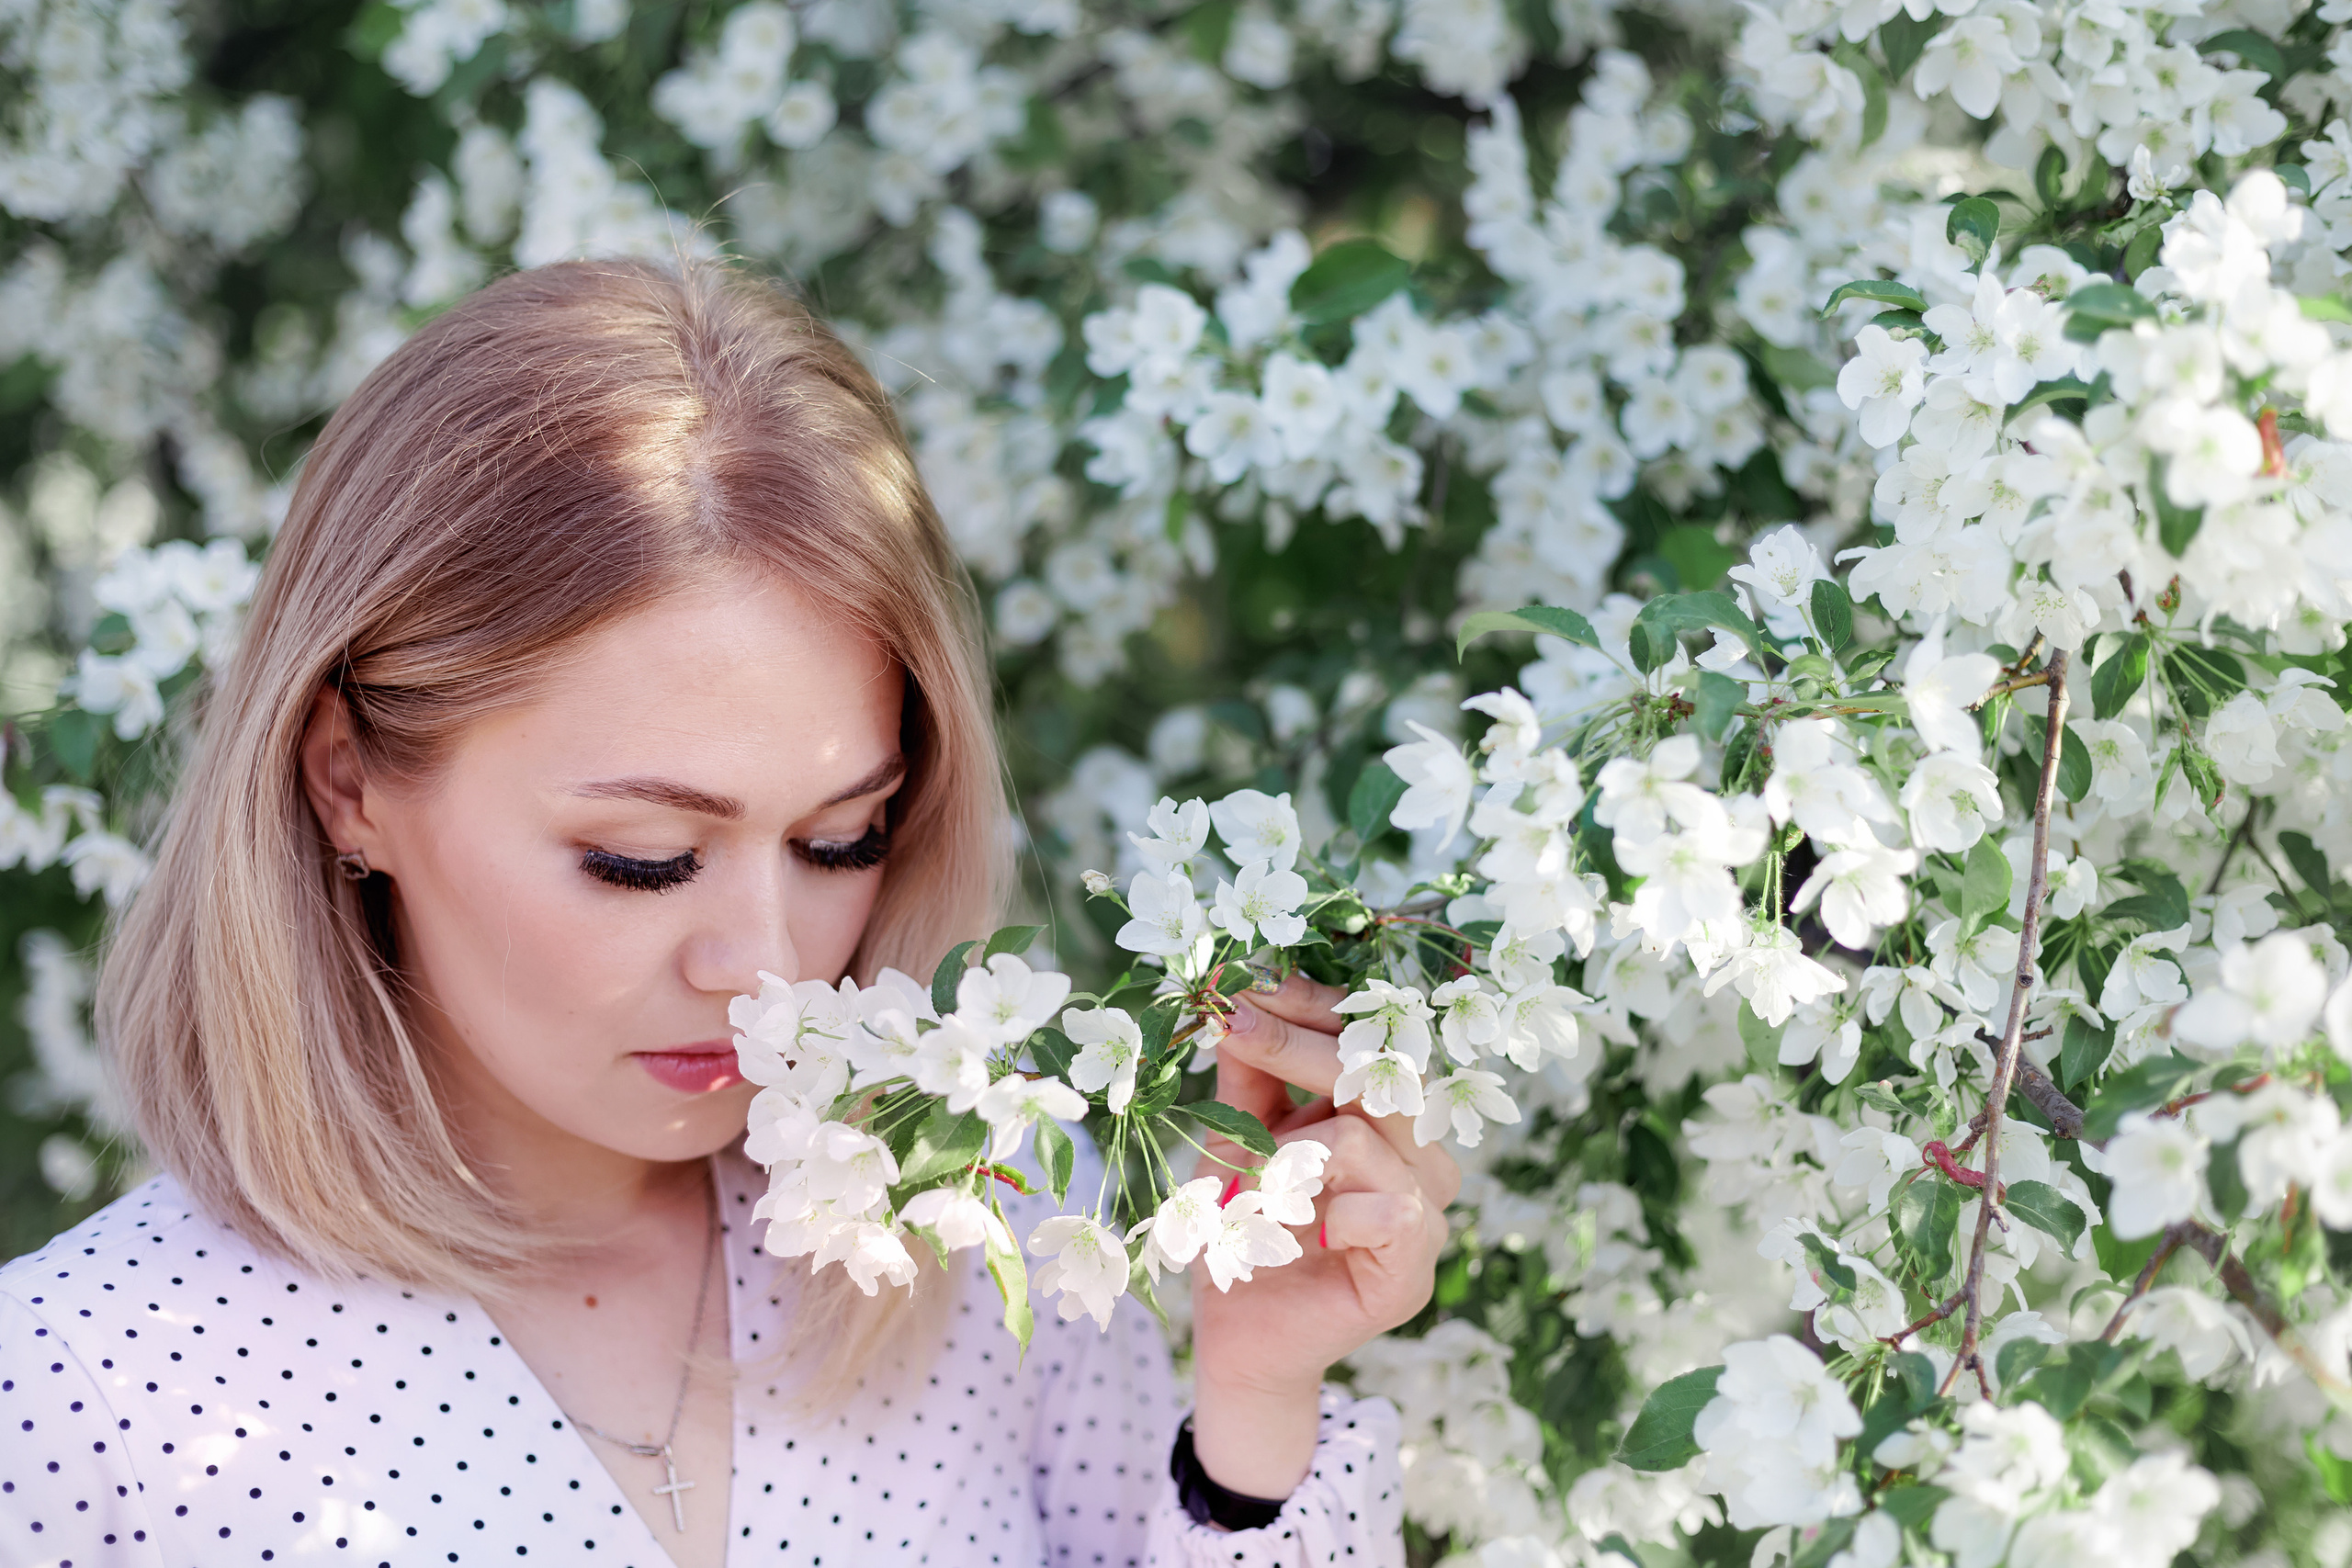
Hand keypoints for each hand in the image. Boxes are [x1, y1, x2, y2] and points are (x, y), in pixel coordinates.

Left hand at [1182, 971, 1458, 1504]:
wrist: (1237, 1331)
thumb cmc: (1242, 1227)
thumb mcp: (1236, 1136)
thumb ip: (1248, 1075)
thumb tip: (1236, 998)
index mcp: (1384, 1117)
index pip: (1373, 1041)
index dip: (1317, 1006)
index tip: (1250, 986)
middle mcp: (1419, 1155)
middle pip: (1382, 1074)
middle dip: (1300, 1047)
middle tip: (1234, 1025)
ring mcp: (1426, 1212)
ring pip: (1375, 1136)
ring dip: (1296, 1148)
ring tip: (1254, 1175)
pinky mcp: (1416, 1268)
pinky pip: (1391, 1210)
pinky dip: (1334, 1211)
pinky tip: (1310, 1230)